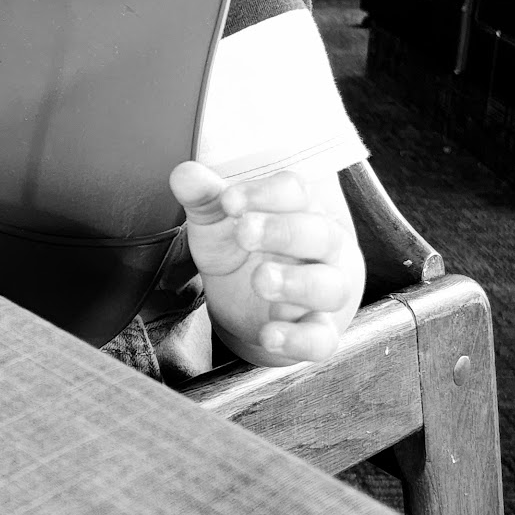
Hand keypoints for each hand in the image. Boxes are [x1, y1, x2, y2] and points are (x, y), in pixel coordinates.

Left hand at [169, 160, 360, 363]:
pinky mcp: (317, 332)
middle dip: (283, 232)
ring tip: (261, 280)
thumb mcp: (217, 220)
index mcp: (299, 209)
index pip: (297, 192)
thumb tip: (184, 173)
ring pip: (330, 286)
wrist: (251, 301)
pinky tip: (269, 335)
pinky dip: (299, 340)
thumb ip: (204, 196)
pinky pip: (321, 339)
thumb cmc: (242, 248)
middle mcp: (321, 248)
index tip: (229, 200)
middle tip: (244, 231)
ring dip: (297, 284)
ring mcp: (323, 291)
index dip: (266, 193)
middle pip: (322, 235)